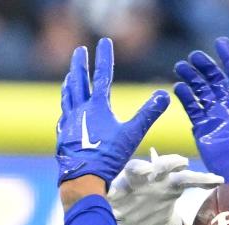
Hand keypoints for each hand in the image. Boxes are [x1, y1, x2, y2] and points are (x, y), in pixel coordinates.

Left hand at [56, 37, 169, 187]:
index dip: (104, 57)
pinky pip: (64, 117)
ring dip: (70, 84)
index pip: (102, 76)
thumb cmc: (109, 157)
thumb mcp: (132, 135)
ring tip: (69, 76)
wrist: (83, 178)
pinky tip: (66, 111)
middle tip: (79, 51)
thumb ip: (148, 114)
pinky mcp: (63, 136)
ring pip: (68, 97)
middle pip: (79, 81)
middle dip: (80, 64)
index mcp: (97, 106)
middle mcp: (80, 110)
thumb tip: (165, 95)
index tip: (103, 41)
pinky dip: (66, 109)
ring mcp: (69, 123)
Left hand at [109, 148, 222, 224]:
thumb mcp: (102, 222)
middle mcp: (142, 179)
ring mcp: (159, 182)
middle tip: (178, 163)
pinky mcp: (172, 190)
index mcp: (124, 184)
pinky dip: (203, 181)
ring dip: (190, 172)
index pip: (129, 173)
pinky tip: (218, 180)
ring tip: (206, 175)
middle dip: (165, 164)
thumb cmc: (112, 219)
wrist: (132, 224)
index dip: (138, 171)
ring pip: (174, 172)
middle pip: (154, 166)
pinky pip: (189, 182)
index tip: (145, 172)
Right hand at [174, 37, 228, 184]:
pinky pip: (192, 109)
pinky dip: (185, 98)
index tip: (219, 42)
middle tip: (193, 57)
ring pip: (201, 91)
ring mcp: (214, 117)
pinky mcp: (202, 129)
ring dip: (191, 78)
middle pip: (214, 79)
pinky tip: (179, 88)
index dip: (228, 57)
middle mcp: (228, 106)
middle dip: (204, 66)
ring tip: (181, 67)